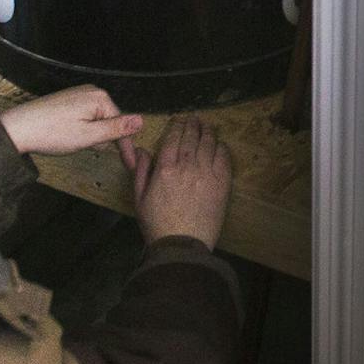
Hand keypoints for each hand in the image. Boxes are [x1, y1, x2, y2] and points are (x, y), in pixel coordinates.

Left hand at [0, 86, 143, 156]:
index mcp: (100, 98)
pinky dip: (80, 129)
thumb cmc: (53, 133)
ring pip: (96, 121)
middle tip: (82, 145)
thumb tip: (141, 120)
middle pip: (109, 121)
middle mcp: (91, 91)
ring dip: (90, 135)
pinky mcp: (68, 100)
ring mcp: (78, 94)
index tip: (129, 165)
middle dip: (101, 139)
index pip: (122, 124)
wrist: (19, 128)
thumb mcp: (89, 136)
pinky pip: (84, 117)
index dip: (125, 147)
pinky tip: (67, 135)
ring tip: (72, 141)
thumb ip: (116, 129)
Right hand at [119, 117, 232, 249]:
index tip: (180, 120)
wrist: (182, 245)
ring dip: (207, 131)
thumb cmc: (157, 224)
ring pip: (209, 143)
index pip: (173, 137)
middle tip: (195, 118)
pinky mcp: (222, 184)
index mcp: (165, 168)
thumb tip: (142, 150)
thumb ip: (140, 171)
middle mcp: (187, 166)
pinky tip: (219, 145)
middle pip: (192, 137)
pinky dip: (221, 148)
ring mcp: (206, 173)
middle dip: (193, 124)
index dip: (177, 125)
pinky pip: (224, 158)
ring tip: (207, 126)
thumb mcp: (139, 198)